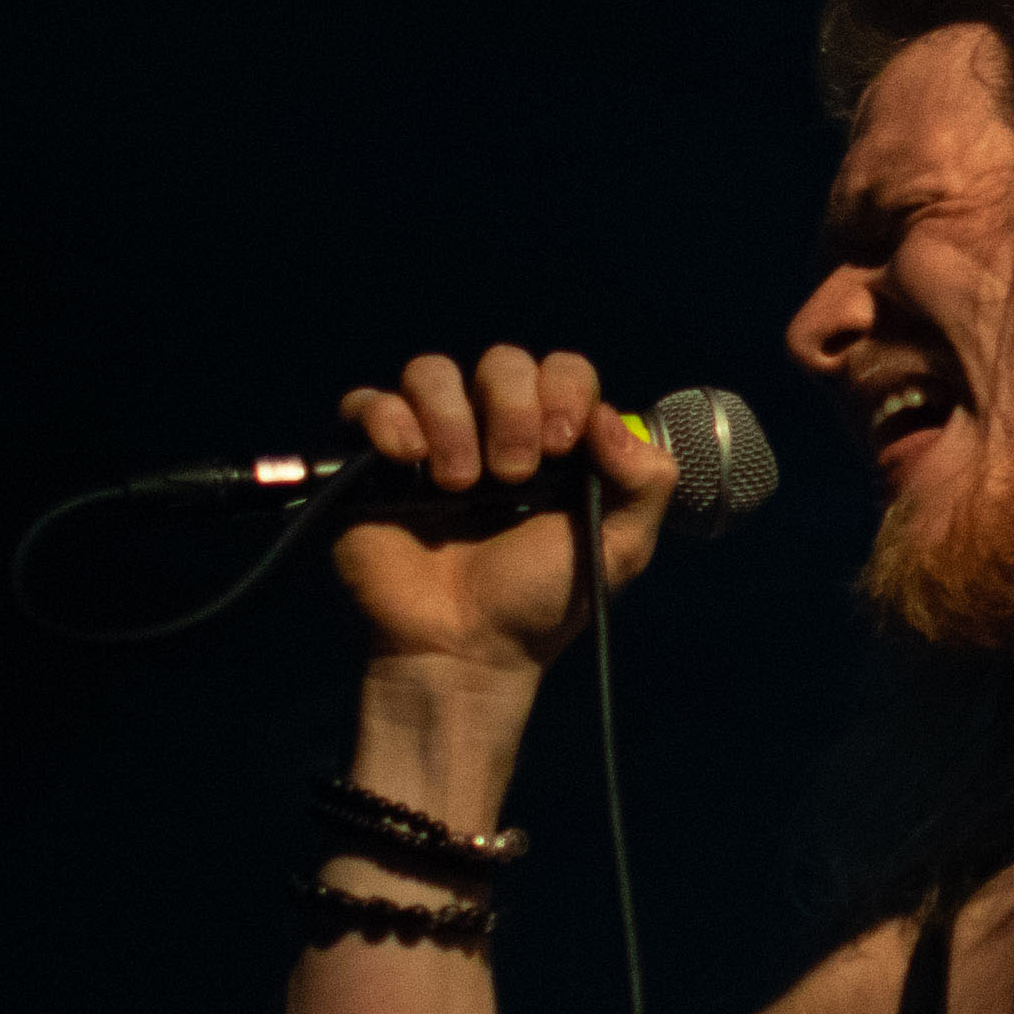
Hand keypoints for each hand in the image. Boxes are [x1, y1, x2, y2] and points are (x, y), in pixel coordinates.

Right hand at [326, 346, 684, 679]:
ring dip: (453, 418)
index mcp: (550, 441)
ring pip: (432, 372)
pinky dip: (388, 419)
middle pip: (502, 362)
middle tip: (515, 476)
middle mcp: (489, 431)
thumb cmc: (541, 603)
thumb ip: (647, 483)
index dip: (565, 391)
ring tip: (461, 485)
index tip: (563, 445)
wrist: (467, 652)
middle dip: (514, 409)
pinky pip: (366, 402)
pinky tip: (409, 461)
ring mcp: (429, 443)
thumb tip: (610, 419)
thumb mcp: (619, 549)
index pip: (562, 370)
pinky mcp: (372, 464)